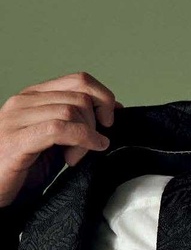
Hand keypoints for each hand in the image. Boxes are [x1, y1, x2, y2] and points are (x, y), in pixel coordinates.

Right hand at [0, 71, 122, 208]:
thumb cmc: (24, 169)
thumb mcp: (57, 140)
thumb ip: (78, 122)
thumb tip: (114, 110)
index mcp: (33, 96)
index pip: (78, 80)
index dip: (103, 97)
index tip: (109, 120)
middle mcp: (23, 102)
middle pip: (79, 96)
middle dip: (95, 122)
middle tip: (92, 145)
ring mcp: (17, 119)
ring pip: (71, 110)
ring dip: (86, 135)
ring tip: (77, 156)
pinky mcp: (17, 139)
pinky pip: (59, 129)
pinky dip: (81, 139)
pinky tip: (81, 154)